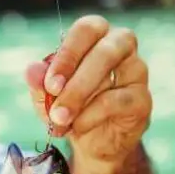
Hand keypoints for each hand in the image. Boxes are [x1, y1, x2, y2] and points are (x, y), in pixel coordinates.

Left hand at [25, 15, 151, 172]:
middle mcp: (121, 47)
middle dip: (74, 79)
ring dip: (79, 97)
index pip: (87, 29)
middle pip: (104, 49)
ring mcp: (136, 72)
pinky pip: (118, 101)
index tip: (50, 84)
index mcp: (96, 38)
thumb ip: (40, 83)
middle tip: (54, 103)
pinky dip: (91, 116)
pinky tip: (77, 127)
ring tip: (59, 119)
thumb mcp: (48, 98)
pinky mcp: (143, 100)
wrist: (92, 144)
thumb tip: (31, 70)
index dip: (67, 55)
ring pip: (112, 71)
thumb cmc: (70, 109)